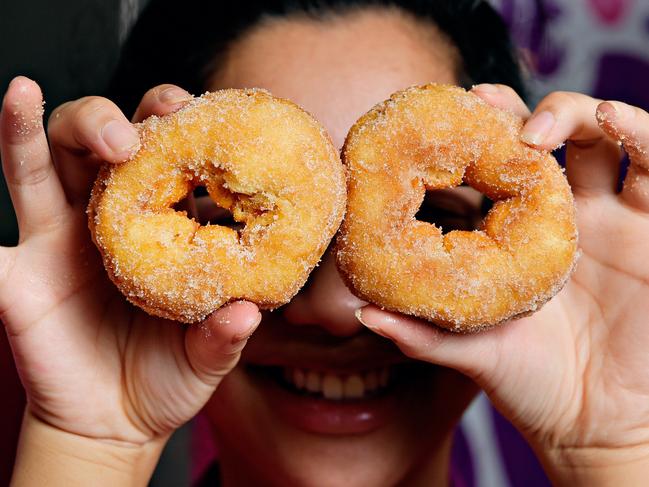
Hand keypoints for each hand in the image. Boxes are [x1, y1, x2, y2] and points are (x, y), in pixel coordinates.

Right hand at [0, 77, 260, 447]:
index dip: (174, 127)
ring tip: (23, 92)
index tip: (192, 108)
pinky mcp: (20, 279)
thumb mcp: (207, 355)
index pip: (164, 157)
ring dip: (26, 129)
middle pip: (94, 145)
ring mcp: (58, 242)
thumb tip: (246, 313)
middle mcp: (106, 219)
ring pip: (36, 168)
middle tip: (132, 130)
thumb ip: (225, 335)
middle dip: (106, 119)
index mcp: (159, 223)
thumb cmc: (169, 374)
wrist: (117, 422)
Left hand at [357, 84, 648, 480]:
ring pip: (597, 139)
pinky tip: (613, 121)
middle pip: (541, 139)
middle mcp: (556, 216)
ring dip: (573, 114)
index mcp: (510, 233)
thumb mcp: (473, 353)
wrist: (595, 421)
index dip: (470, 137)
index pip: (489, 168)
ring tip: (539, 127)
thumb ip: (422, 335)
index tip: (444, 116)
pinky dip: (639, 135)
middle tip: (484, 105)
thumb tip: (362, 314)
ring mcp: (606, 217)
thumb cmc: (529, 384)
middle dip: (514, 114)